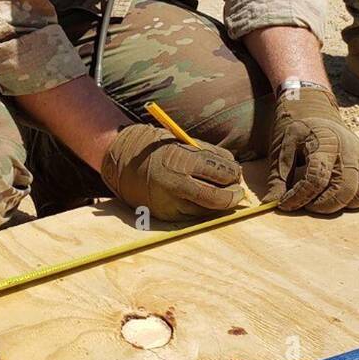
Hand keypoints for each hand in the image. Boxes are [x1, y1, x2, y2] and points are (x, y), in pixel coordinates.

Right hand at [100, 124, 244, 220]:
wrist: (121, 161)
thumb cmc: (157, 148)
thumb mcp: (183, 143)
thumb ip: (209, 155)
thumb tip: (234, 169)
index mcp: (181, 160)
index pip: (219, 172)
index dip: (233, 174)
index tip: (236, 173)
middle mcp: (175, 184)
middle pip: (216, 198)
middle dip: (232, 196)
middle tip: (238, 191)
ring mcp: (169, 202)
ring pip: (206, 211)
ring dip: (219, 204)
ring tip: (223, 195)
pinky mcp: (165, 215)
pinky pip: (192, 216)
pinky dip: (202, 210)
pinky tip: (204, 201)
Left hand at [265, 86, 358, 213]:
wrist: (315, 108)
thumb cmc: (298, 130)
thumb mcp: (282, 147)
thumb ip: (277, 177)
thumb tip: (270, 204)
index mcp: (323, 142)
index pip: (316, 179)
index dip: (300, 196)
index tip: (285, 203)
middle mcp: (347, 148)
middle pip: (344, 188)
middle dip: (324, 205)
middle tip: (308, 205)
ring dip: (346, 203)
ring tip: (327, 202)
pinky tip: (352, 197)